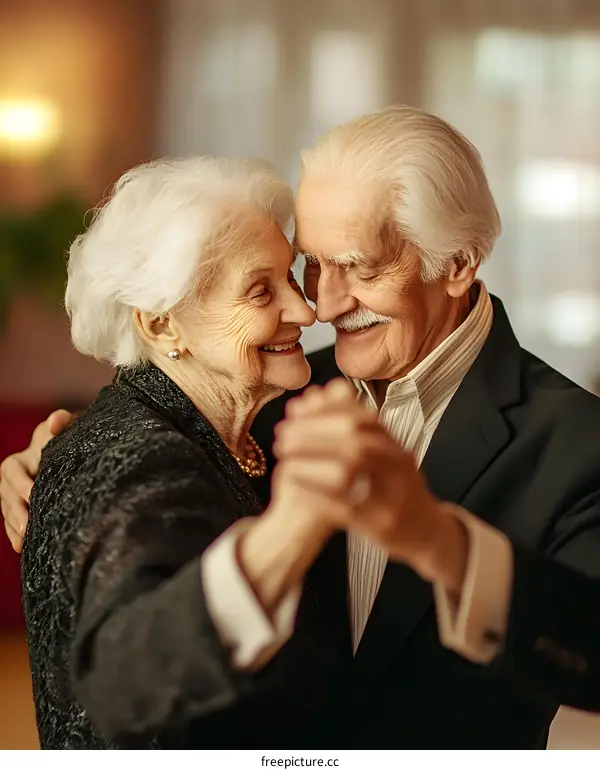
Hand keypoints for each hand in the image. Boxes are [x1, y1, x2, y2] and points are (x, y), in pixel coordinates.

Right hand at [0, 409, 74, 551]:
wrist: (81, 447)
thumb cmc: (76, 434)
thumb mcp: (71, 424)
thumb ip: (62, 421)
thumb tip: (55, 423)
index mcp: (25, 455)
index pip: (13, 470)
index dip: (19, 483)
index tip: (31, 495)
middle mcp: (17, 473)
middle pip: (6, 493)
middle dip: (15, 510)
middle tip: (27, 526)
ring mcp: (17, 490)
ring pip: (7, 508)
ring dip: (13, 525)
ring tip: (24, 540)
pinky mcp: (24, 505)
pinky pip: (12, 520)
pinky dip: (15, 533)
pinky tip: (22, 546)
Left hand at [273, 380, 447, 573]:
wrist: (430, 534)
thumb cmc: (398, 491)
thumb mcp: (385, 456)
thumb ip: (353, 429)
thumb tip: (315, 395)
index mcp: (396, 446)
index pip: (360, 417)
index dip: (324, 412)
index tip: (295, 412)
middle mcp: (398, 466)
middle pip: (355, 439)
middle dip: (314, 434)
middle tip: (283, 435)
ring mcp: (393, 496)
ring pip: (351, 469)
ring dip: (312, 463)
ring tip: (285, 462)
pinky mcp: (383, 525)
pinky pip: (346, 506)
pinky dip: (318, 494)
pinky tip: (297, 489)